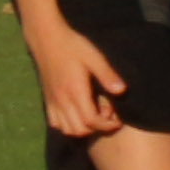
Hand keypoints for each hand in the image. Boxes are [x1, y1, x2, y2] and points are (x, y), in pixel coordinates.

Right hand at [23, 13, 124, 138]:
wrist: (47, 39)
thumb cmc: (73, 46)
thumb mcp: (94, 57)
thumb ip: (107, 75)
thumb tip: (122, 91)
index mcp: (75, 91)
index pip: (90, 121)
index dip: (106, 125)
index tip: (118, 120)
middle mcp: (62, 100)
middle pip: (79, 130)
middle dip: (97, 128)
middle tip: (108, 114)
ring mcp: (53, 101)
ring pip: (66, 129)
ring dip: (83, 128)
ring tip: (94, 113)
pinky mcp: (47, 100)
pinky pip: (55, 123)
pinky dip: (68, 125)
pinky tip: (78, 113)